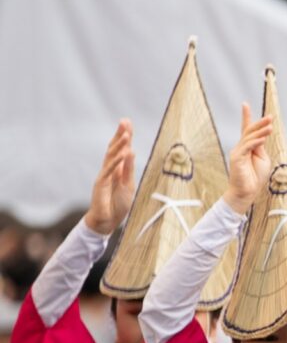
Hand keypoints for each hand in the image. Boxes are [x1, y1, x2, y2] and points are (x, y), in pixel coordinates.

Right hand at [85, 119, 135, 234]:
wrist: (106, 221)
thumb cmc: (117, 204)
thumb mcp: (128, 185)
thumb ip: (128, 169)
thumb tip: (131, 151)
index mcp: (116, 169)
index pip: (120, 149)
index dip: (124, 137)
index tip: (127, 123)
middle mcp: (109, 169)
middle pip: (114, 149)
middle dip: (120, 135)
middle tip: (124, 121)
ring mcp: (104, 176)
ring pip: (111, 157)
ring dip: (119, 146)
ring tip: (126, 134)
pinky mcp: (100, 184)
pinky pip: (108, 171)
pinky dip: (116, 162)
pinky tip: (122, 154)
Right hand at [224, 107, 276, 211]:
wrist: (247, 192)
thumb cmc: (255, 177)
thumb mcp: (262, 159)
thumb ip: (260, 148)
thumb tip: (260, 137)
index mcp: (248, 147)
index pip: (247, 129)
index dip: (246, 117)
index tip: (245, 104)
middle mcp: (241, 147)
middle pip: (249, 131)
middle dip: (260, 123)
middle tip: (270, 117)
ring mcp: (237, 152)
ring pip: (249, 138)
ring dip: (261, 132)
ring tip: (270, 126)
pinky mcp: (236, 158)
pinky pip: (246, 147)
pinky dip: (255, 142)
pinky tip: (262, 139)